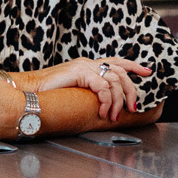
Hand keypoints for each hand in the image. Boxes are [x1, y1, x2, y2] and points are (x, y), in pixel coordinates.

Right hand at [34, 57, 152, 120]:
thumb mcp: (74, 92)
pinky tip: (102, 112)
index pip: (116, 61)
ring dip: (117, 101)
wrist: (29, 91)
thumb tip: (103, 105)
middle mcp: (89, 63)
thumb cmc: (49, 95)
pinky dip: (105, 101)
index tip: (148, 72)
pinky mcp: (80, 72)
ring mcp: (85, 66)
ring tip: (113, 116)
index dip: (133, 66)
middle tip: (132, 107)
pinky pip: (102, 87)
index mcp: (88, 66)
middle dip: (130, 91)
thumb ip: (88, 92)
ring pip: (114, 81)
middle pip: (120, 72)